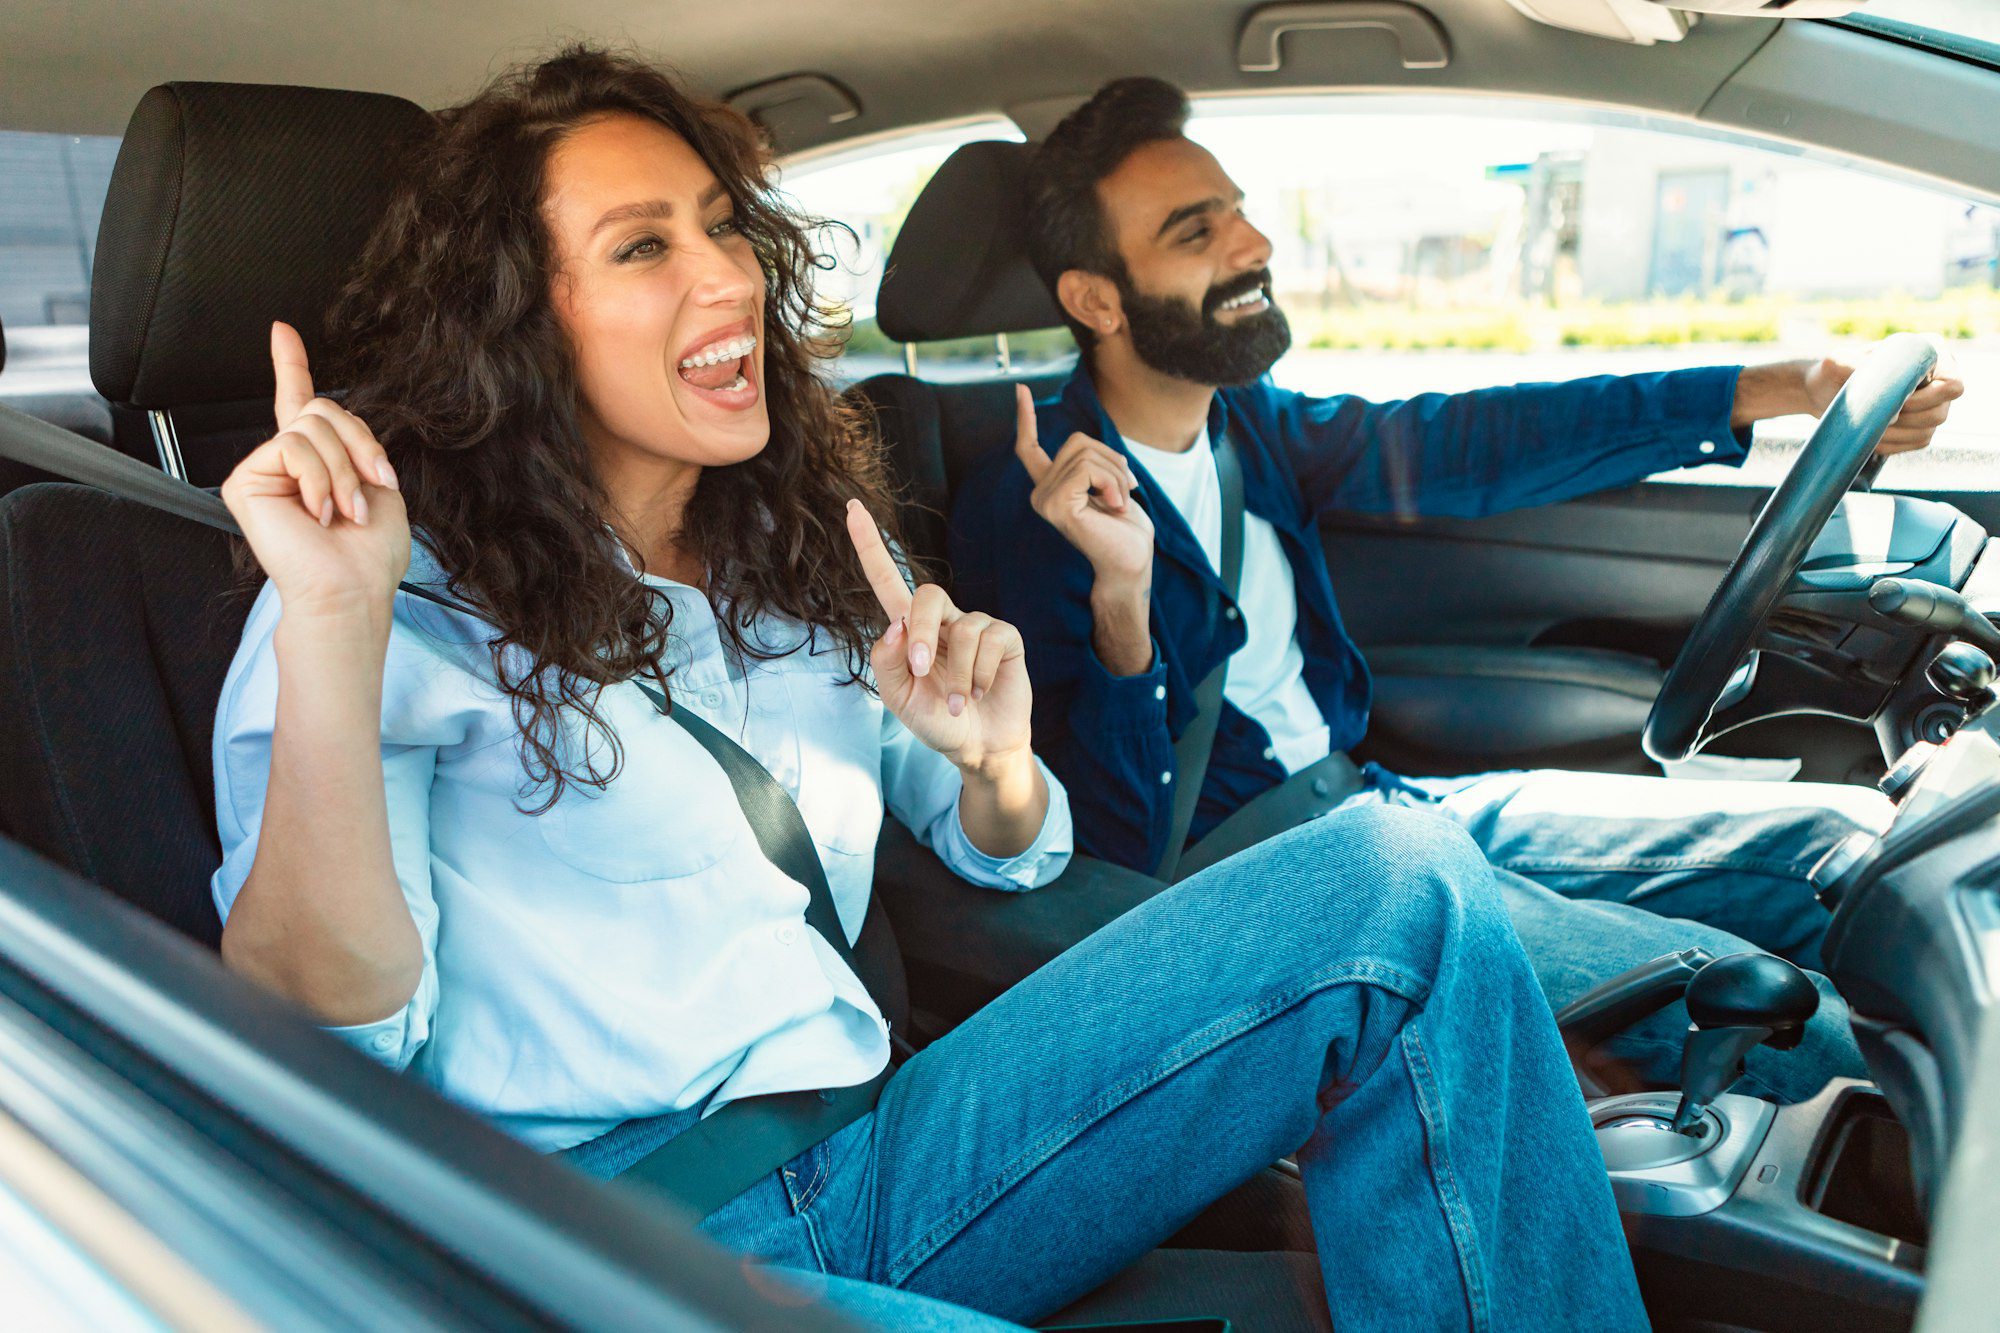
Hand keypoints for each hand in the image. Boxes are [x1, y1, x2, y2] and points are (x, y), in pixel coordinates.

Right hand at [220, 322, 409, 621]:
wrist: (352, 589)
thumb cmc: (369, 553)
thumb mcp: (376, 485)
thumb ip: (353, 445)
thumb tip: (334, 420)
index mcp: (318, 462)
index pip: (299, 403)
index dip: (290, 365)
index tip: (282, 332)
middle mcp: (286, 462)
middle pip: (322, 409)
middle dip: (358, 447)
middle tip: (369, 491)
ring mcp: (263, 470)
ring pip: (311, 426)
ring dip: (344, 471)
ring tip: (345, 512)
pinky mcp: (245, 480)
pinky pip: (292, 446)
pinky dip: (320, 478)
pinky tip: (319, 512)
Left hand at [845, 499, 1031, 773]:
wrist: (977, 747)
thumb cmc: (937, 720)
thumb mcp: (899, 698)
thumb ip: (887, 661)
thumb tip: (898, 623)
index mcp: (909, 631)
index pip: (887, 579)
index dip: (870, 545)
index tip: (852, 508)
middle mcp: (943, 621)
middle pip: (928, 595)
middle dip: (923, 632)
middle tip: (922, 671)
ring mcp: (976, 627)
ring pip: (962, 628)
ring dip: (958, 675)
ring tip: (959, 702)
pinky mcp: (1006, 639)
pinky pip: (990, 641)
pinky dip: (980, 675)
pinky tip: (981, 692)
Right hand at [1013, 384, 1154, 589]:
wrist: (1131, 562)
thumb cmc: (1125, 529)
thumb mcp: (1111, 484)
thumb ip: (1095, 463)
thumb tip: (1089, 449)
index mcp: (1051, 487)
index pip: (1029, 449)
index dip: (1025, 418)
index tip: (1020, 389)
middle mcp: (1040, 492)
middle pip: (1077, 442)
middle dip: (1112, 460)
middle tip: (1127, 490)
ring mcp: (1044, 499)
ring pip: (1085, 454)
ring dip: (1116, 473)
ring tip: (1120, 502)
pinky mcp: (1056, 505)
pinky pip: (1087, 469)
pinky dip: (1111, 482)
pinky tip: (1114, 505)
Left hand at [1804, 351, 1964, 455]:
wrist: (1824, 395)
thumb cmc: (1832, 374)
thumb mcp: (1834, 363)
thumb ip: (1847, 364)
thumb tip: (1873, 383)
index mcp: (1929, 353)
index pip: (1952, 385)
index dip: (1926, 400)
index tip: (1896, 403)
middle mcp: (1938, 377)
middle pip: (1940, 413)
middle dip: (1905, 420)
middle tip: (1876, 418)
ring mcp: (1932, 403)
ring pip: (1929, 430)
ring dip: (1896, 434)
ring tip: (1868, 426)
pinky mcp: (1920, 426)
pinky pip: (1918, 442)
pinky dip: (1894, 444)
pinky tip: (1871, 438)